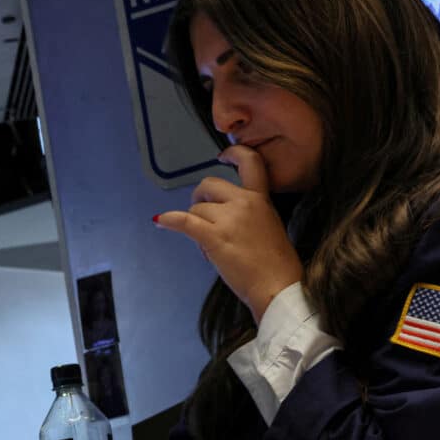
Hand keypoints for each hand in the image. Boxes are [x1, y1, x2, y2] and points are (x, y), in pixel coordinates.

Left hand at [154, 145, 303, 320]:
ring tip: (208, 245)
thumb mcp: (271, 226)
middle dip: (200, 198)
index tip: (223, 156)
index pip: (251, 163)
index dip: (235, 154)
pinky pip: (184, 221)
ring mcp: (229, 219)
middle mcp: (244, 202)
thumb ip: (251, 213)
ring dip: (196, 223)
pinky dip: (170, 220)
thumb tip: (224, 217)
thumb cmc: (277, 265)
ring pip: (197, 208)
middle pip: (210, 184)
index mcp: (261, 199)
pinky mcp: (214, 236)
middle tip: (201, 215)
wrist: (278, 286)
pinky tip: (161, 221)